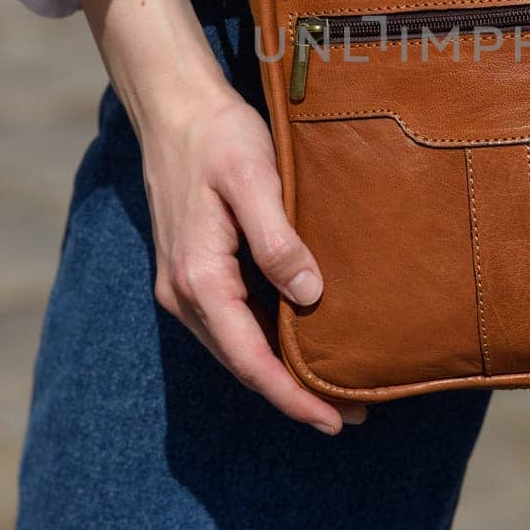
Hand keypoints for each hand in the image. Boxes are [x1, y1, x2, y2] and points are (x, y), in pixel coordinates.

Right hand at [142, 77, 366, 433]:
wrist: (176, 109)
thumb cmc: (219, 138)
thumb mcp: (254, 179)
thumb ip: (277, 239)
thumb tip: (308, 296)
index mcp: (200, 278)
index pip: (249, 358)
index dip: (292, 395)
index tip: (334, 420)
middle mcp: (185, 292)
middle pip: (242, 364)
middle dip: (293, 394)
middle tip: (354, 415)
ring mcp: (186, 284)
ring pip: (236, 348)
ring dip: (281, 373)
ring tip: (336, 390)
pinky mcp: (196, 271)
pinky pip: (233, 323)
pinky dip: (266, 344)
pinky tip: (300, 344)